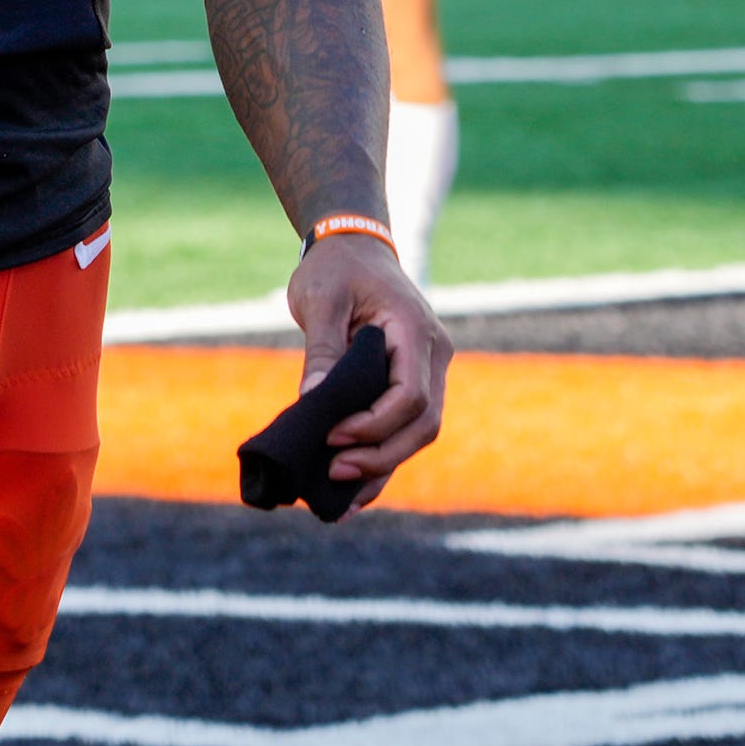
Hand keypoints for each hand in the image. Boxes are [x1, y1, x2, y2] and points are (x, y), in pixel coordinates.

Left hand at [285, 232, 449, 507]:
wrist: (352, 246)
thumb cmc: (334, 268)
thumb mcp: (320, 300)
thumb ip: (322, 350)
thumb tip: (312, 403)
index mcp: (415, 330)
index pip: (410, 395)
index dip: (374, 425)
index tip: (332, 435)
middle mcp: (432, 354)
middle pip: (423, 424)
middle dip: (381, 456)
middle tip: (333, 474)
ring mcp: (427, 370)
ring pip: (419, 433)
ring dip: (384, 466)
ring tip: (341, 499)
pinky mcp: (410, 383)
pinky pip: (404, 427)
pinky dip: (382, 457)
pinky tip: (354, 489)